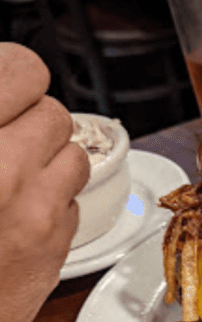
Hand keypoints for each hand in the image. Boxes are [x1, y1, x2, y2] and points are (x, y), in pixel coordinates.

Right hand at [0, 44, 88, 321]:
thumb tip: (2, 103)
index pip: (21, 71)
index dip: (13, 77)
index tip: (6, 87)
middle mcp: (3, 168)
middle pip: (54, 114)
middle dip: (30, 122)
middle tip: (2, 138)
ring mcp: (31, 212)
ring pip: (74, 157)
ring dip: (48, 161)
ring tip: (12, 176)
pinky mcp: (50, 250)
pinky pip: (70, 205)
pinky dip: (49, 204)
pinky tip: (14, 216)